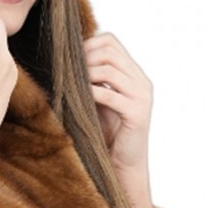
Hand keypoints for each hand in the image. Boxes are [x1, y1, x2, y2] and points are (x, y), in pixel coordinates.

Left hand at [84, 32, 154, 205]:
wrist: (123, 166)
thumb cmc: (107, 135)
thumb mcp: (99, 101)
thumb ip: (91, 80)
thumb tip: (65, 60)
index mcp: (135, 74)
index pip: (111, 41)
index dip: (88, 45)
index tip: (70, 60)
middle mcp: (142, 82)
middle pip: (110, 51)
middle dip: (84, 58)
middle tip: (67, 73)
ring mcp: (142, 97)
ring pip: (109, 70)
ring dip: (85, 75)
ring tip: (72, 87)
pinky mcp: (137, 113)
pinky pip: (110, 94)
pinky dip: (91, 93)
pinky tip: (79, 99)